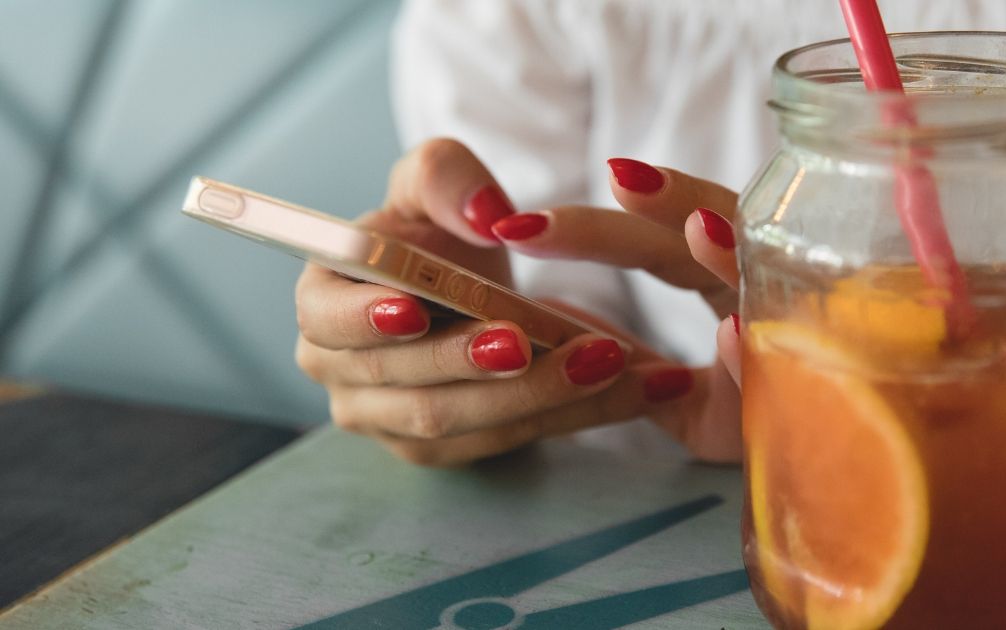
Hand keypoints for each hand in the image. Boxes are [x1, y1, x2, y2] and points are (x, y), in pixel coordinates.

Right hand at [293, 140, 710, 464]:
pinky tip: (630, 389)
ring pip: (464, 420)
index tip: (414, 310)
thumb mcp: (437, 182)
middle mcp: (342, 373)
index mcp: (324, 301)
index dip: (364, 318)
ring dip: (539, 394)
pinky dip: (574, 414)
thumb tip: (487, 215)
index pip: (326, 318)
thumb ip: (449, 178)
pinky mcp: (446, 449)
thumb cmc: (436, 233)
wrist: (465, 289)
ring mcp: (390, 421)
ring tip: (606, 360)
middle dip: (474, 362)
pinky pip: (511, 438)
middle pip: (407, 381)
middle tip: (531, 339)